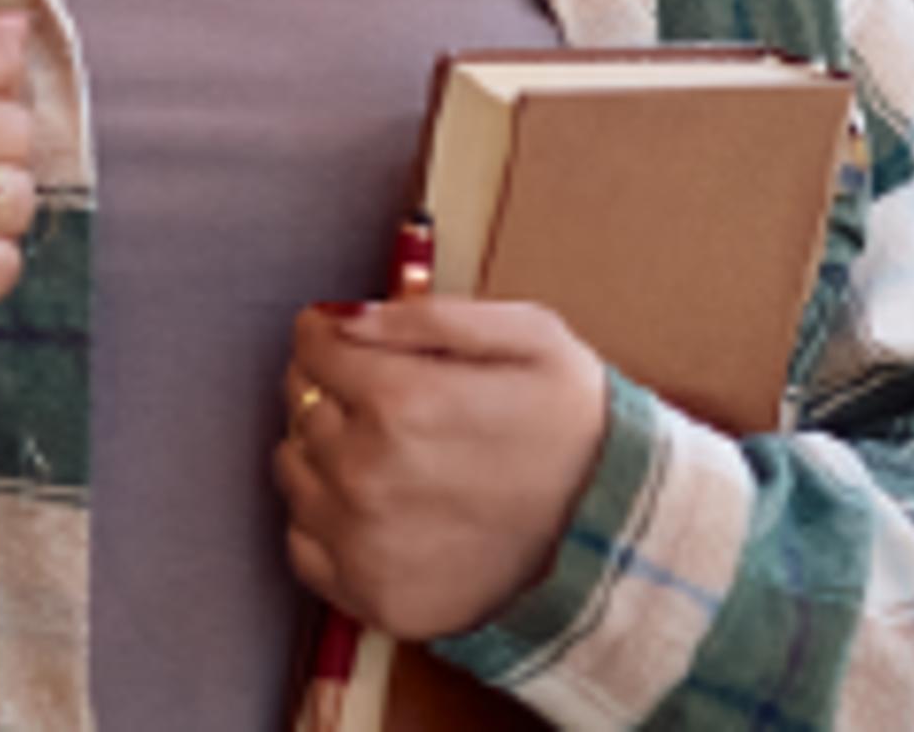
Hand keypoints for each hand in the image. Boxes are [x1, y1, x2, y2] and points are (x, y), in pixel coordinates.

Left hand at [278, 298, 610, 641]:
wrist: (620, 537)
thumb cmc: (575, 427)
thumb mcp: (528, 336)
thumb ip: (426, 315)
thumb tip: (343, 316)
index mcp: (400, 402)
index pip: (311, 346)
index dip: (333, 338)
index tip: (358, 347)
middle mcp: (366, 475)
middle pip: (299, 405)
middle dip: (333, 392)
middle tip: (391, 406)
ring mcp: (364, 544)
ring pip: (294, 471)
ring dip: (325, 455)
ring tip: (390, 459)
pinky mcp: (372, 599)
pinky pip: (303, 543)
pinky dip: (329, 523)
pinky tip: (381, 512)